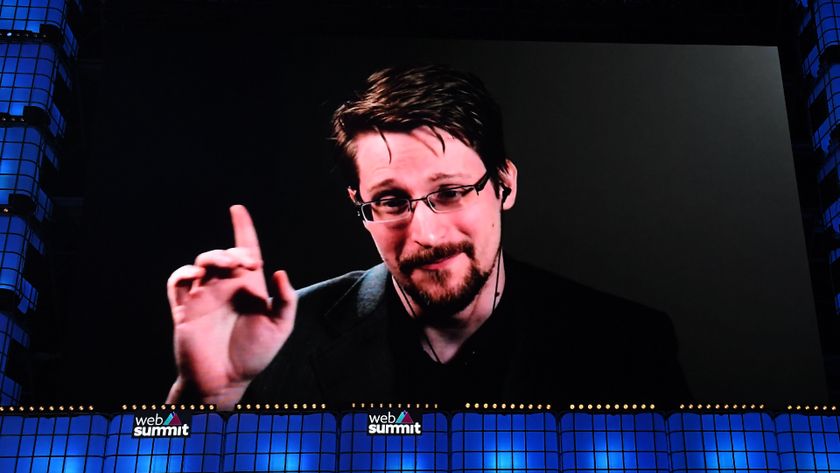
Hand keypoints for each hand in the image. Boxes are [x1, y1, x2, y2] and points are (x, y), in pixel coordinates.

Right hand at [166, 205, 296, 408]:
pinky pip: (178, 283)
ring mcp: (203, 297)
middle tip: (246, 263)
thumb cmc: (253, 356)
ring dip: (213, 257)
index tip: (238, 210)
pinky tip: (197, 274)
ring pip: (201, 263)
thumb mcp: (279, 328)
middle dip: (234, 251)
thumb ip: (285, 300)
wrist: (225, 382)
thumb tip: (279, 271)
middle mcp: (225, 288)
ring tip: (227, 266)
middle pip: (224, 254)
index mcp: (248, 288)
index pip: (246, 251)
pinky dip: (184, 272)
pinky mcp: (185, 310)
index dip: (242, 229)